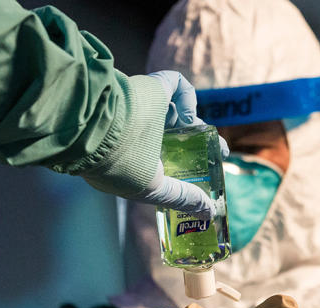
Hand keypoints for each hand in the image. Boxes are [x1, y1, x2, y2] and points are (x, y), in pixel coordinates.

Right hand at [135, 71, 229, 218]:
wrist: (103, 130)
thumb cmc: (122, 166)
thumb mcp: (155, 190)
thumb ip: (182, 197)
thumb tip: (209, 211)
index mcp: (135, 158)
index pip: (164, 163)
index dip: (186, 170)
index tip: (205, 178)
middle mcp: (139, 133)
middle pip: (175, 139)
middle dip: (197, 149)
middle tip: (216, 157)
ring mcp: (145, 109)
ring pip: (178, 115)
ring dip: (198, 127)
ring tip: (216, 141)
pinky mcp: (152, 87)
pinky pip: (175, 84)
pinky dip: (187, 98)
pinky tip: (190, 118)